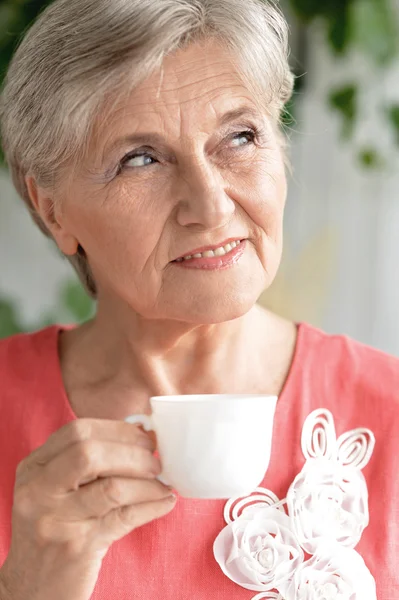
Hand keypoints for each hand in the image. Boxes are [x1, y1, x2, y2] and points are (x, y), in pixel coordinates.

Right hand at [0, 419, 175, 599]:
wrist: (34, 588)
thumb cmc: (55, 529)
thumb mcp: (55, 490)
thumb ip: (87, 461)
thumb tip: (143, 435)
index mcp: (33, 468)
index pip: (78, 431)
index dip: (118, 429)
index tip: (145, 435)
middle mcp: (38, 491)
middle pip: (90, 453)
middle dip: (133, 452)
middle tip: (155, 461)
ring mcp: (55, 520)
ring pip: (112, 487)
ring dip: (148, 482)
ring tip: (163, 483)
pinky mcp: (77, 548)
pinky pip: (125, 518)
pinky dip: (152, 506)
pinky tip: (166, 502)